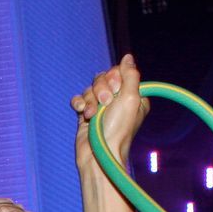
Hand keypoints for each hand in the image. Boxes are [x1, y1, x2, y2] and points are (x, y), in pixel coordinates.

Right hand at [71, 54, 148, 174]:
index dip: (114, 77)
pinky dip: (80, 104)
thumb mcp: (131, 98)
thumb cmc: (118, 129)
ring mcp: (101, 107)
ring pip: (90, 88)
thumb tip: (128, 57)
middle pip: (104, 78)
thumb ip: (130, 75)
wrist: (98, 154)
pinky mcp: (86, 115)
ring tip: (93, 114)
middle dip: (101, 89)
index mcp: (133, 96)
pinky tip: (82, 112)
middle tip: (105, 103)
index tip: (115, 89)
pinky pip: (79, 99)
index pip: (120, 72)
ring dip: (90, 99)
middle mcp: (118, 100)